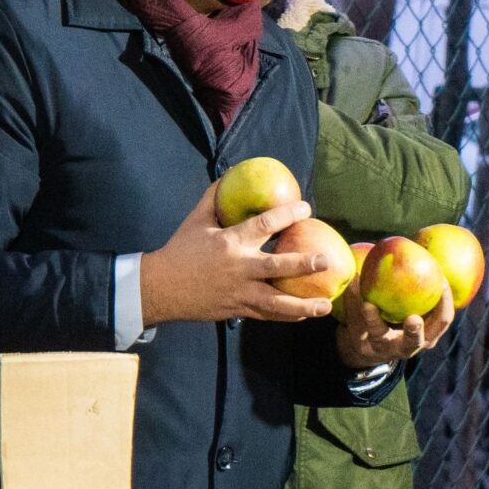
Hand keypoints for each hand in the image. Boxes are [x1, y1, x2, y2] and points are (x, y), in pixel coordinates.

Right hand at [138, 182, 336, 326]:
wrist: (161, 288)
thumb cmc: (180, 249)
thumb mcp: (196, 219)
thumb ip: (215, 196)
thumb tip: (232, 172)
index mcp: (230, 242)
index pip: (264, 225)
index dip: (287, 214)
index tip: (306, 208)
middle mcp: (239, 268)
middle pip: (277, 268)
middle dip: (304, 264)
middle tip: (325, 261)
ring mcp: (240, 292)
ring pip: (276, 302)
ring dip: (303, 304)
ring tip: (326, 305)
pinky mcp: (238, 310)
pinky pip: (267, 315)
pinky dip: (287, 316)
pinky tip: (305, 315)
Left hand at [335, 284, 453, 369]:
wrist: (367, 342)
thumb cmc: (400, 316)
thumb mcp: (414, 305)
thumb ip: (421, 285)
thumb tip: (427, 250)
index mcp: (426, 335)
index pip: (442, 320)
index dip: (445, 303)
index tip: (442, 281)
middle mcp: (407, 346)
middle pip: (415, 342)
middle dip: (415, 331)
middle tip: (413, 319)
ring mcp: (382, 348)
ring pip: (379, 336)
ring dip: (373, 321)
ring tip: (367, 305)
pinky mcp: (360, 345)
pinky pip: (356, 324)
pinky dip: (352, 304)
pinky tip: (352, 285)